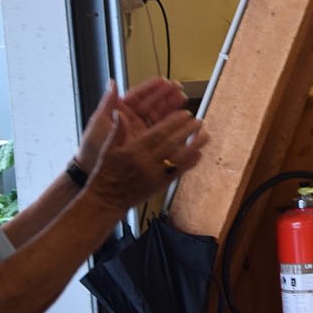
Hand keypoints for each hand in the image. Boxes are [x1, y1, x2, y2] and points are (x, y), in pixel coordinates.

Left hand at [75, 78, 186, 174]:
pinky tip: (180, 118)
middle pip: (151, 104)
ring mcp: (140, 131)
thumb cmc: (92, 147)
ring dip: (170, 106)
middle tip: (179, 88)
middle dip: (165, 95)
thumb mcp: (99, 123)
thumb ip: (108, 103)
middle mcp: (132, 120)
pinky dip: (171, 123)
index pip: (138, 96)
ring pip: (158, 115)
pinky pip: (161, 130)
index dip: (151, 88)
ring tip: (183, 98)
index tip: (164, 81)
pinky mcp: (147, 143)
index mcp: (120, 112)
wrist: (92, 172)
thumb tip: (112, 83)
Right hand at [85, 108, 208, 212]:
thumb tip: (118, 112)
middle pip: (171, 144)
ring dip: (193, 146)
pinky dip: (189, 164)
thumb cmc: (106, 172)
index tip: (185, 113)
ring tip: (206, 135)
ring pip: (178, 158)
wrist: (107, 200)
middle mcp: (146, 163)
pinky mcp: (159, 186)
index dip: (173, 123)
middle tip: (198, 121)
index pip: (157, 134)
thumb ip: (116, 131)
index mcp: (133, 151)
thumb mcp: (107, 150)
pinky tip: (199, 155)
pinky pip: (177, 173)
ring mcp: (154, 176)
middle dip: (186, 131)